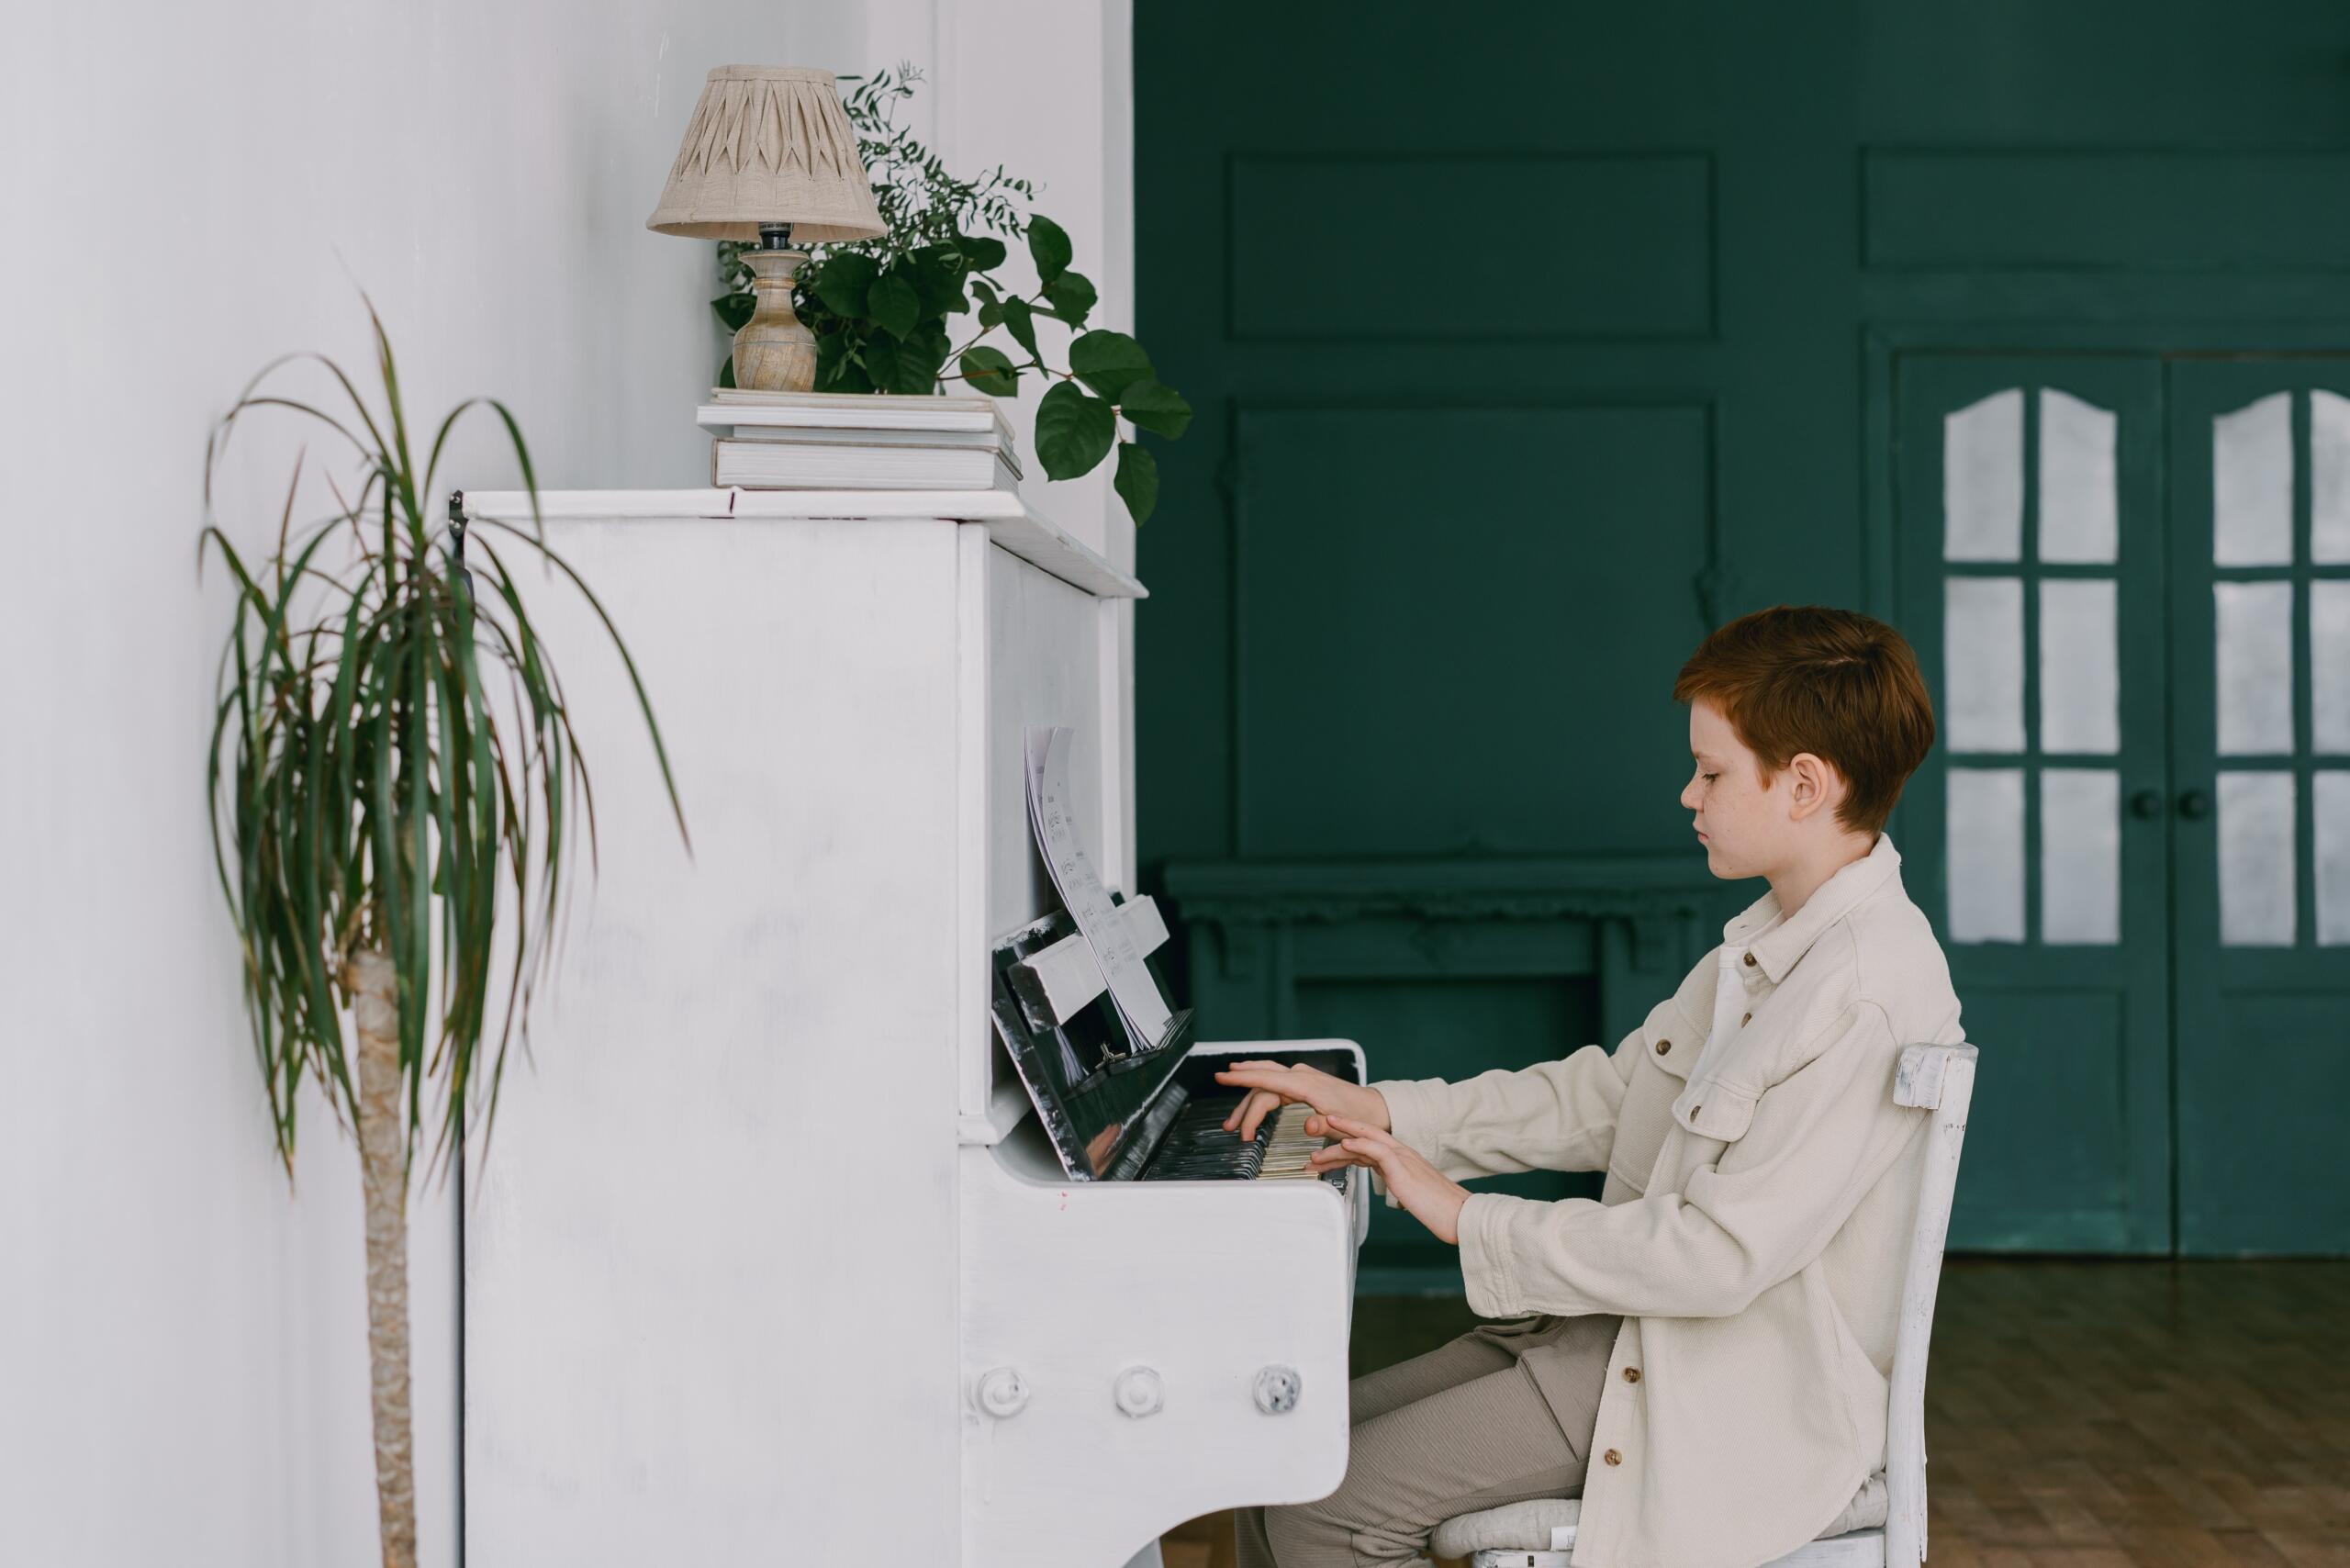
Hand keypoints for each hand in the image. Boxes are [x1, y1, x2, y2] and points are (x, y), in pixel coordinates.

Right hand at [1212, 1060, 1389, 1141]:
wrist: (1374, 1108)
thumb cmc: (1359, 1115)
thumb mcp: (1342, 1124)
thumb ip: (1323, 1124)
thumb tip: (1308, 1125)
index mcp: (1306, 1084)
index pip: (1266, 1079)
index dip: (1242, 1078)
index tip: (1223, 1077)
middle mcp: (1301, 1076)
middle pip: (1261, 1083)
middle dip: (1242, 1104)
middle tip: (1229, 1124)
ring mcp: (1302, 1078)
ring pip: (1265, 1083)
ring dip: (1248, 1101)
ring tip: (1233, 1123)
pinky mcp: (1303, 1084)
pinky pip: (1274, 1084)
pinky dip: (1259, 1093)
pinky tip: (1250, 1100)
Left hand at [1308, 1114, 1471, 1246]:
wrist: (1461, 1215)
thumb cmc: (1440, 1209)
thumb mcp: (1412, 1194)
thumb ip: (1400, 1185)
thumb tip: (1393, 1190)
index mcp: (1402, 1159)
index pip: (1369, 1144)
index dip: (1348, 1140)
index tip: (1329, 1141)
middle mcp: (1401, 1154)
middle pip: (1365, 1134)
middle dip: (1339, 1128)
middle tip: (1316, 1125)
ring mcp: (1403, 1160)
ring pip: (1367, 1138)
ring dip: (1340, 1135)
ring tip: (1320, 1135)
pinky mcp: (1404, 1170)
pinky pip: (1378, 1151)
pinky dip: (1360, 1145)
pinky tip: (1345, 1144)